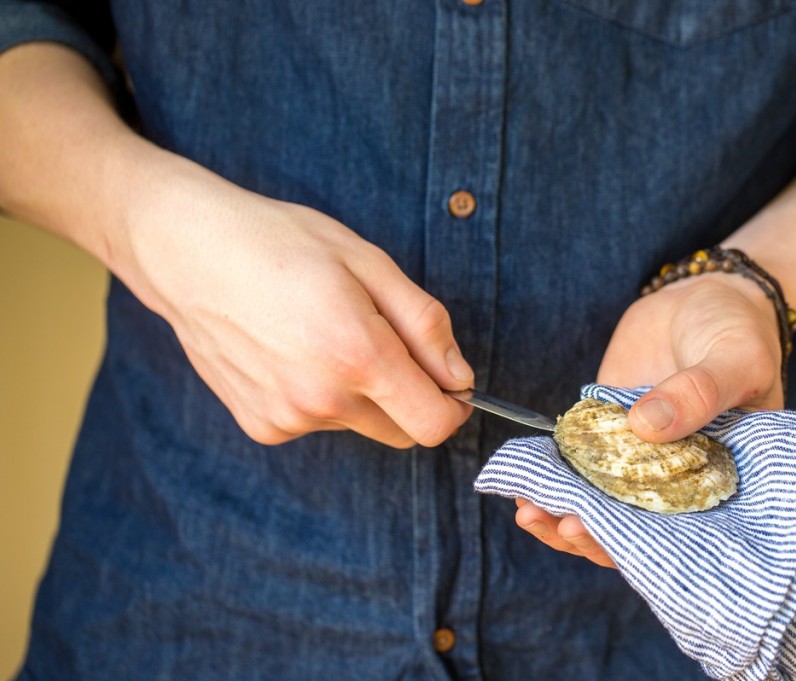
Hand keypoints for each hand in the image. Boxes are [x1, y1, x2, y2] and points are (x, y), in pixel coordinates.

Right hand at [113, 152, 473, 446]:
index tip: (448, 380)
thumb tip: (460, 379)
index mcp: (358, 356)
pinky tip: (291, 351)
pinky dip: (321, 397)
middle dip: (408, 395)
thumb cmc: (282, 245)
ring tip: (322, 333)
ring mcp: (287, 418)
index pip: (434, 426)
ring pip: (360, 424)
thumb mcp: (369, 263)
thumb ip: (425, 325)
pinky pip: (318, 423)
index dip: (452, 405)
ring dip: (361, 393)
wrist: (188, 252)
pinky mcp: (261, 426)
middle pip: (402, 431)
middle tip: (379, 337)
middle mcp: (323, 400)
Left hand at [514, 273, 785, 566]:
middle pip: (633, 526)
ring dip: (563, 510)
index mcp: (720, 478)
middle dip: (592, 534)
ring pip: (599, 500)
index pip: (682, 533)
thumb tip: (645, 426)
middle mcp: (678, 477)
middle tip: (558, 523)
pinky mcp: (608, 429)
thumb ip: (699, 392)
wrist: (706, 295)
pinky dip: (553, 472)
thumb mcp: (737, 358)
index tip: (601, 536)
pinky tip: (525, 476)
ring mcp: (639, 455)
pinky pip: (578, 460)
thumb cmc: (740, 331)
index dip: (641, 544)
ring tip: (529, 510)